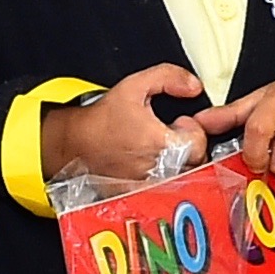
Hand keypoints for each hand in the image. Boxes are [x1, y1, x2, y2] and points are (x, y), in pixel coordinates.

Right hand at [39, 64, 208, 185]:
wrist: (75, 144)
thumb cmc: (101, 120)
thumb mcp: (135, 85)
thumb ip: (169, 77)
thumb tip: (192, 86)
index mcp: (162, 144)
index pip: (200, 141)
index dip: (190, 128)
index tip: (177, 123)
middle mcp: (160, 170)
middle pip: (195, 161)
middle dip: (187, 145)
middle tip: (167, 135)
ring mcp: (151, 186)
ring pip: (184, 177)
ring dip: (178, 162)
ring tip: (157, 149)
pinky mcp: (142, 196)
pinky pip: (167, 190)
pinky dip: (164, 177)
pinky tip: (148, 164)